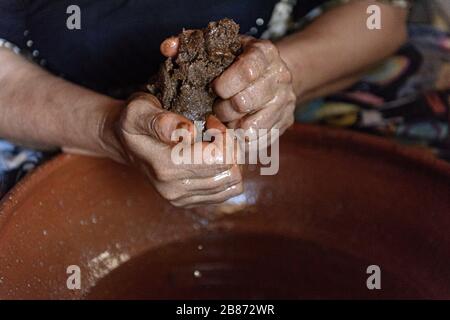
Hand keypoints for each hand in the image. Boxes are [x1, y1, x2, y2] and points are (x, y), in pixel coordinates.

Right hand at [101, 93, 242, 207]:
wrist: (123, 143)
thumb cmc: (134, 122)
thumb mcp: (139, 110)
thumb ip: (162, 120)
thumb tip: (189, 131)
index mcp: (165, 167)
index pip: (220, 158)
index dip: (223, 136)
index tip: (210, 121)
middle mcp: (175, 189)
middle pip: (230, 171)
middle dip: (231, 146)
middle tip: (215, 130)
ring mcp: (182, 199)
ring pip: (233, 183)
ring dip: (232, 159)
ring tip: (215, 143)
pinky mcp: (190, 202)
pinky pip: (228, 191)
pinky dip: (228, 172)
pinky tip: (215, 157)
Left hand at [161, 36, 295, 137]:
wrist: (270, 72)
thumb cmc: (236, 61)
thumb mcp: (218, 45)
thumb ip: (191, 44)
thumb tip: (168, 49)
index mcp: (264, 53)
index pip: (248, 70)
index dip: (226, 83)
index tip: (214, 87)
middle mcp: (280, 77)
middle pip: (245, 102)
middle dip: (223, 109)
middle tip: (216, 106)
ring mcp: (285, 102)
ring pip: (252, 127)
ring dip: (231, 127)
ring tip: (226, 119)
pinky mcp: (285, 122)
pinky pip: (259, 141)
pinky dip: (241, 140)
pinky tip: (235, 129)